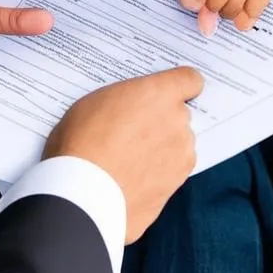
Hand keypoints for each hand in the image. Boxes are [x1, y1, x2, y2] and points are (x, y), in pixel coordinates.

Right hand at [43, 67, 203, 242]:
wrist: (83, 194)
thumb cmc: (82, 140)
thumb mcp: (95, 101)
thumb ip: (126, 101)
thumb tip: (129, 109)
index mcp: (158, 93)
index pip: (191, 79)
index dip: (180, 85)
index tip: (166, 92)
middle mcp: (177, 122)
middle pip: (179, 114)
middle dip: (161, 120)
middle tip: (131, 130)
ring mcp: (181, 156)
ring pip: (177, 145)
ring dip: (161, 148)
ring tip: (128, 159)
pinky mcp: (176, 186)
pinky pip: (171, 172)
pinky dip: (156, 174)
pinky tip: (131, 179)